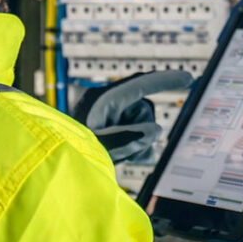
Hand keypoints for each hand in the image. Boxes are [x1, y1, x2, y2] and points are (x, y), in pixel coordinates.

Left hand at [72, 70, 193, 162]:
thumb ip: (129, 138)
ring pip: (140, 123)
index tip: (189, 78)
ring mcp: (107, 115)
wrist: (53, 162)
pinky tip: (126, 158)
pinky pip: (134, 132)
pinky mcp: (108, 127)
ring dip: (138, 142)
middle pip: (143, 109)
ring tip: (121, 157)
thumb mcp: (100, 147)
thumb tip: (156, 131)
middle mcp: (106, 104)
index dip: (166, 80)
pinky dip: (135, 145)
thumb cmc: (70, 153)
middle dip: (142, 131)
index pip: (141, 84)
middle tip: (130, 152)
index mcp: (103, 100)